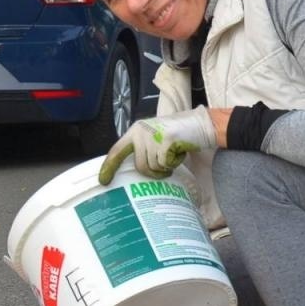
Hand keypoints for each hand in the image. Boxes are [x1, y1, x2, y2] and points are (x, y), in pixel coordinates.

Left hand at [99, 107, 218, 182]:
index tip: (103, 181)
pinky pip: (165, 164)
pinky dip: (175, 163)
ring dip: (166, 167)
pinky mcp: (165, 140)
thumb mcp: (154, 137)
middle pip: (140, 166)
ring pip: (154, 167)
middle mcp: (140, 132)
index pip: (117, 150)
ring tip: (174, 155)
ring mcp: (152, 135)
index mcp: (135, 131)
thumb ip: (142, 149)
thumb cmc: (178, 135)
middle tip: (165, 169)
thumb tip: (134, 170)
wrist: (201, 124)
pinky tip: (179, 152)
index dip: (109, 167)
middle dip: (154, 172)